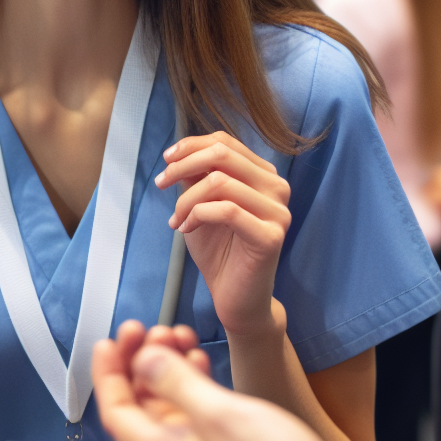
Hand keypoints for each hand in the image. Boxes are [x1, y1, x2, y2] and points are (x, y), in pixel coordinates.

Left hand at [93, 321, 336, 440]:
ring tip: (179, 337)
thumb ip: (174, 382)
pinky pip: (194, 408)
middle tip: (149, 330)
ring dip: (167, 365)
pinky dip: (192, 379)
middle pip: (140, 402)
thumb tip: (143, 360)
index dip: (107, 373)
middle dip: (141, 360)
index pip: (115, 410)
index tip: (109, 342)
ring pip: (168, 401)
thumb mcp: (217, 414)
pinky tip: (201, 360)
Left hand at [156, 132, 291, 335]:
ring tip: (176, 219)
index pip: (225, 142)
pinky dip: (197, 215)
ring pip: (220, 182)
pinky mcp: (271, 236)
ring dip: (186, 199)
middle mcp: (277, 187)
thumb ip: (198, 176)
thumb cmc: (219, 250)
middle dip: (184, 165)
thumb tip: (181, 152)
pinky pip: (226, 210)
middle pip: (223, 154)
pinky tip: (185, 229)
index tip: (166, 159)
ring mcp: (278, 211)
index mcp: (263, 174)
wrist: (235, 298)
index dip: (191, 145)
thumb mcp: (201, 203)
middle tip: (161, 183)